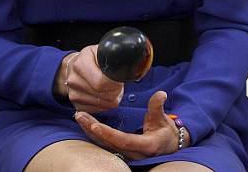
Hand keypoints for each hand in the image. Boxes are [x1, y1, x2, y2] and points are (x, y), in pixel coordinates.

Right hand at [54, 45, 123, 112]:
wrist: (74, 67)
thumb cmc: (91, 58)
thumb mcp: (100, 51)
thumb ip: (111, 58)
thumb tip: (126, 67)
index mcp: (80, 63)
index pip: (100, 81)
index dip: (114, 83)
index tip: (120, 80)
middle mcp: (73, 79)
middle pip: (102, 94)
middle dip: (115, 91)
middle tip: (118, 85)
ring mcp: (73, 93)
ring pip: (101, 104)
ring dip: (112, 99)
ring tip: (113, 89)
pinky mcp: (76, 105)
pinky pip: (97, 110)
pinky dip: (105, 105)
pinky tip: (106, 96)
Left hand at [74, 90, 189, 158]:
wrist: (168, 145)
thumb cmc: (165, 132)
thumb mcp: (163, 119)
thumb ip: (158, 106)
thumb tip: (161, 94)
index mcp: (145, 145)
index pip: (123, 141)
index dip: (108, 133)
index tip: (94, 124)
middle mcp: (134, 153)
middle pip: (109, 143)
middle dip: (93, 130)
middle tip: (79, 116)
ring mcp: (126, 153)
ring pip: (105, 144)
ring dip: (90, 131)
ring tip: (79, 117)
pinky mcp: (121, 150)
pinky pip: (105, 143)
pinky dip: (94, 134)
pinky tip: (86, 124)